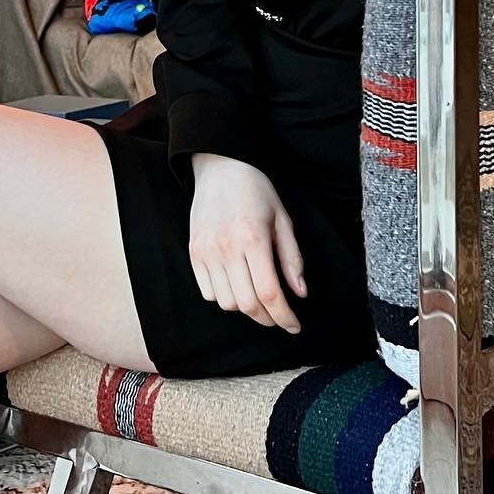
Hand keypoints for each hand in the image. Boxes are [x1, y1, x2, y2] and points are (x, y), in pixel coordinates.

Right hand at [188, 153, 306, 332]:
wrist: (220, 168)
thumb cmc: (256, 191)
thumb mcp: (283, 219)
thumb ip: (292, 258)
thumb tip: (299, 293)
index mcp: (253, 239)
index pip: (269, 293)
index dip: (284, 316)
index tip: (294, 325)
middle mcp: (226, 248)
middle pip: (247, 304)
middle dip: (267, 319)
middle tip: (280, 317)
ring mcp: (206, 252)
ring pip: (226, 302)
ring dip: (245, 309)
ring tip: (258, 300)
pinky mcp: (194, 253)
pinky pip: (207, 292)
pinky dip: (224, 298)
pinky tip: (237, 287)